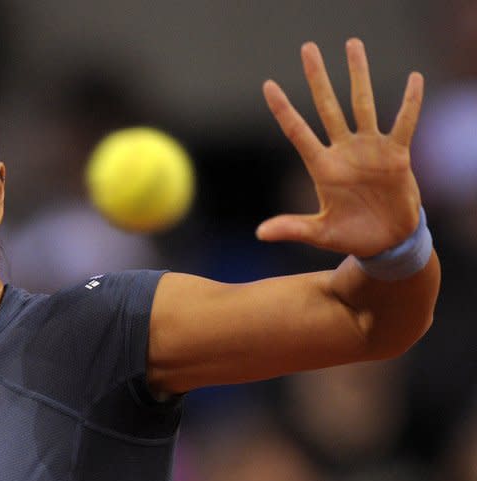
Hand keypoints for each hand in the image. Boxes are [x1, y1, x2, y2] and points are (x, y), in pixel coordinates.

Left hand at [257, 38, 423, 257]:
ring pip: (362, 104)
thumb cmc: (351, 236)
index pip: (297, 132)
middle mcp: (343, 151)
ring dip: (358, 75)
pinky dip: (409, 103)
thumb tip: (260, 233)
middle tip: (307, 48)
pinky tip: (414, 79)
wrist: (386, 242)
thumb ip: (292, 227)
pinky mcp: (396, 154)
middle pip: (327, 107)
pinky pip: (404, 123)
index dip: (283, 109)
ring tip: (352, 44)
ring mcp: (369, 149)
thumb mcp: (320, 233)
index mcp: (322, 168)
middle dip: (317, 78)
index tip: (268, 85)